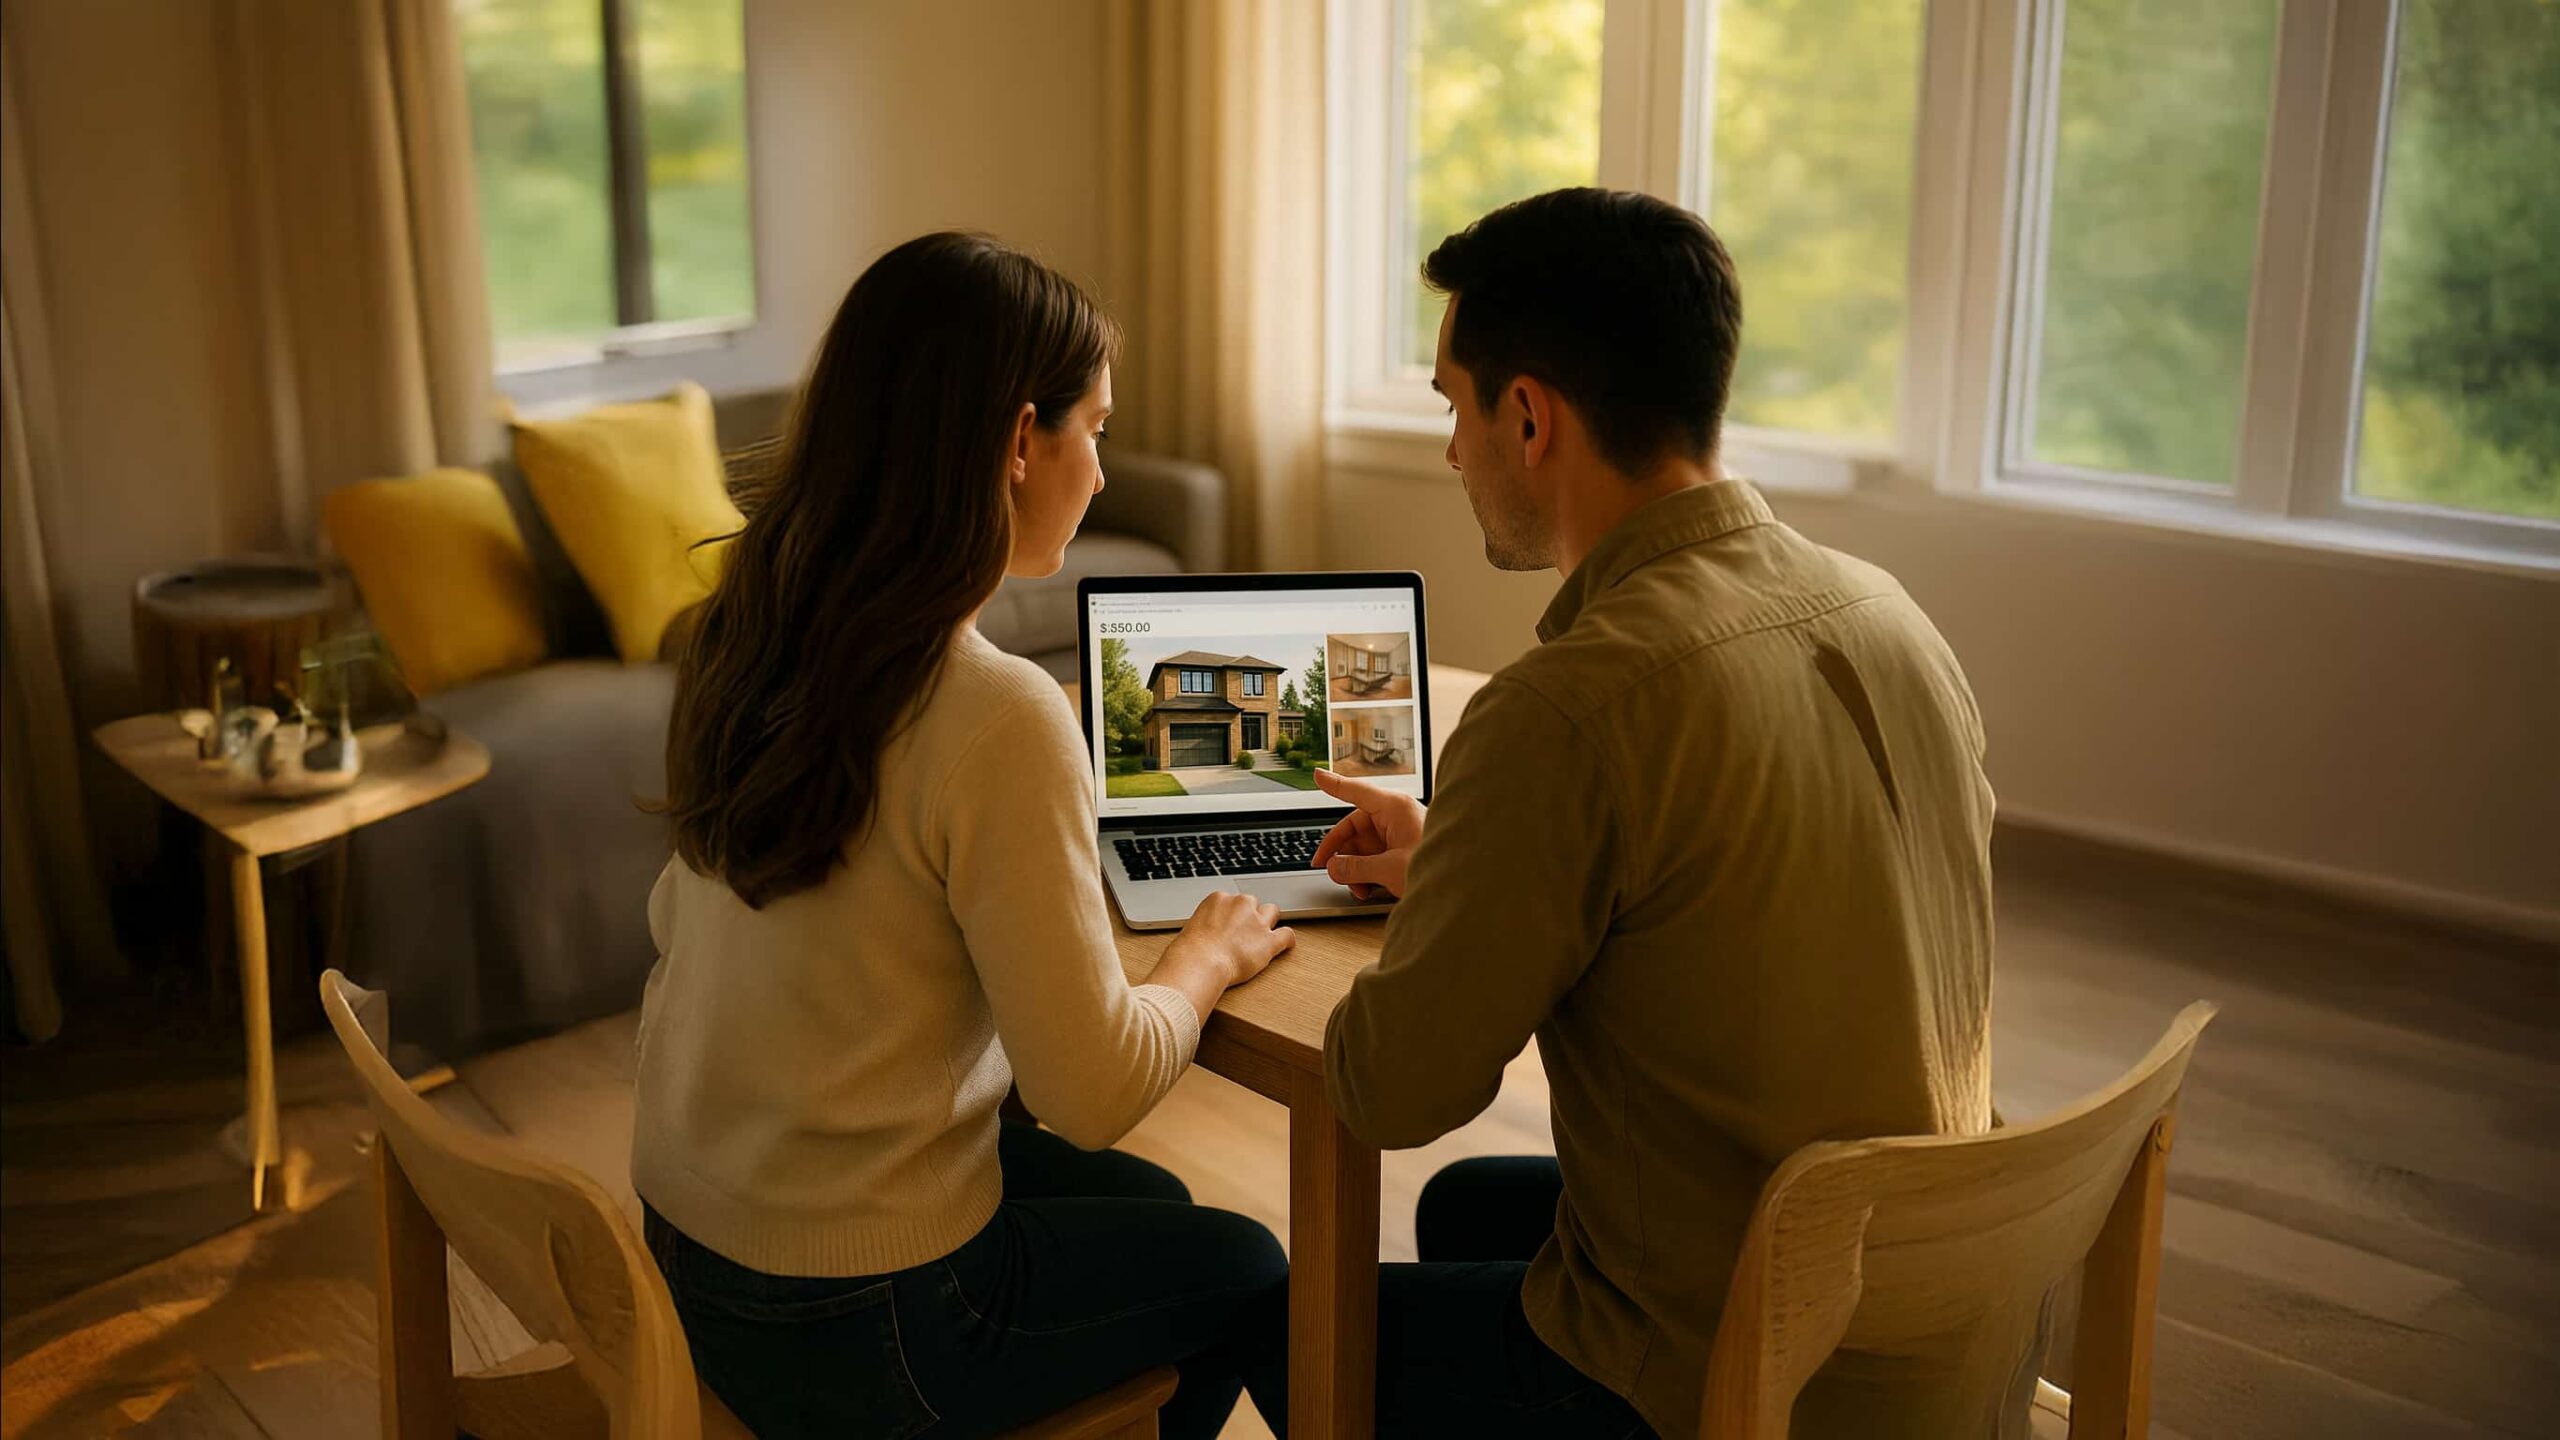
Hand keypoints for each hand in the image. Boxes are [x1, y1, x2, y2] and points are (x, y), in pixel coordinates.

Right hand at [1161, 890, 1296, 995]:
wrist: (1200, 963)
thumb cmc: (1191, 950)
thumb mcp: (1192, 926)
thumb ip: (1207, 923)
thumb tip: (1210, 930)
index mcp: (1220, 898)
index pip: (1232, 900)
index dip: (1232, 914)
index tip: (1230, 925)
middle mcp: (1241, 904)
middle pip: (1252, 903)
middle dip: (1250, 915)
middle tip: (1243, 932)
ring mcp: (1257, 922)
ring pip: (1272, 911)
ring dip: (1268, 921)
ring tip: (1264, 934)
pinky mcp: (1269, 941)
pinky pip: (1287, 935)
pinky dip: (1287, 940)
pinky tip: (1286, 945)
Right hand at [1311, 768, 1427, 898]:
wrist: (1467, 885)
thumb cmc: (1440, 868)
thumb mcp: (1388, 869)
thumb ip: (1355, 868)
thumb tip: (1333, 868)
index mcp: (1394, 808)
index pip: (1356, 791)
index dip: (1333, 784)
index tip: (1316, 775)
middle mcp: (1395, 816)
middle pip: (1354, 828)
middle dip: (1341, 852)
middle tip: (1325, 868)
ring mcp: (1399, 833)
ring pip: (1362, 846)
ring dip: (1354, 868)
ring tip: (1357, 887)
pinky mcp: (1403, 849)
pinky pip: (1375, 856)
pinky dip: (1367, 873)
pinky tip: (1367, 889)